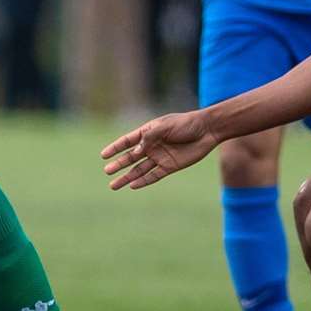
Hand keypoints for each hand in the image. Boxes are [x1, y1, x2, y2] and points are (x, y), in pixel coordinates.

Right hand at [101, 109, 217, 190]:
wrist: (207, 131)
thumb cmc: (185, 124)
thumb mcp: (165, 126)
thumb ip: (149, 138)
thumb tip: (135, 152)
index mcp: (148, 132)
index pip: (127, 141)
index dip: (115, 148)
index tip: (103, 155)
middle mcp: (151, 146)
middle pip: (130, 157)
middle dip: (118, 164)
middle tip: (107, 171)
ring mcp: (160, 157)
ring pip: (139, 170)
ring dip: (127, 177)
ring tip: (114, 185)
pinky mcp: (169, 167)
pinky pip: (153, 176)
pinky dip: (143, 181)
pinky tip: (133, 185)